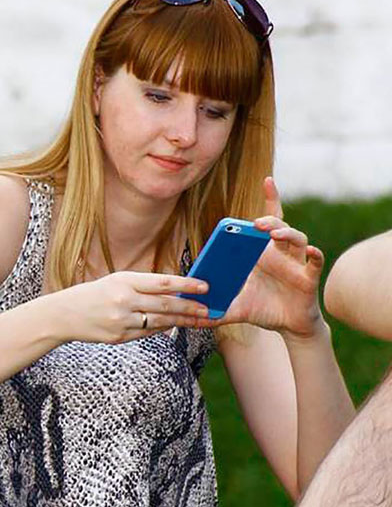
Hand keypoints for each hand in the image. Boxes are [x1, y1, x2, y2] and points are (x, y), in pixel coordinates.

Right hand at [48, 271, 210, 344]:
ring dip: (182, 321)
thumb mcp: (116, 282)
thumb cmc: (94, 294)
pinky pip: (147, 333)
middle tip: (208, 309)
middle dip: (190, 307)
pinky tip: (174, 326)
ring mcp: (121, 321)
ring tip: (199, 319)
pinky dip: (162, 328)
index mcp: (124, 281)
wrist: (63, 315)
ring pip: (159, 321)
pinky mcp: (118, 337)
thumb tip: (173, 294)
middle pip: (164, 304)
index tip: (205, 286)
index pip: (161, 282)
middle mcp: (123, 301)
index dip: (186, 285)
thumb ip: (142, 288)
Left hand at [195, 178, 325, 337]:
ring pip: (298, 240)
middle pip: (280, 226)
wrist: (287, 326)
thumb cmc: (264, 309)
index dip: (271, 199)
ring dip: (288, 234)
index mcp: (264, 253)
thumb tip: (192, 314)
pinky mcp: (309, 278)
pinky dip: (315, 255)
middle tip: (256, 224)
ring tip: (275, 234)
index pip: (269, 221)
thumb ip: (217, 307)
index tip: (268, 180)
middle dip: (270, 220)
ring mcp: (297, 264)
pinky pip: (315, 262)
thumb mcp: (237, 307)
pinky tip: (311, 251)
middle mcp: (282, 253)